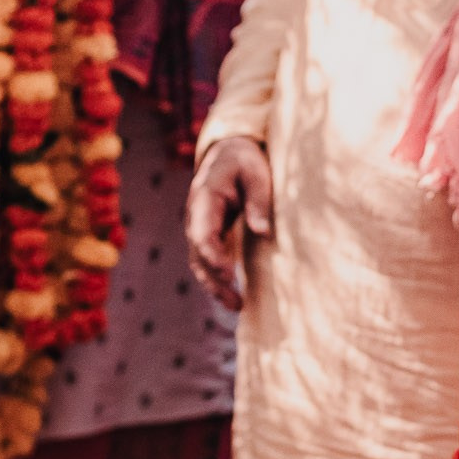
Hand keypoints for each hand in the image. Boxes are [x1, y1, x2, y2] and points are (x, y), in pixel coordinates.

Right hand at [187, 135, 273, 311]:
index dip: (213, 255)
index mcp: (204, 197)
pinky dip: (216, 281)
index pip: (202, 232)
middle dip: (215, 280)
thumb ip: (258, 200)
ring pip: (199, 263)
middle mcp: (195, 215)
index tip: (230, 273)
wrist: (229, 152)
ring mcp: (198, 227)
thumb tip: (263, 232)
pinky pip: (207, 262)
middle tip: (237, 301)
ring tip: (237, 307)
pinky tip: (233, 298)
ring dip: (215, 287)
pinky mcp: (208, 236)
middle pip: (198, 254)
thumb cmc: (245, 160)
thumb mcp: (256, 172)